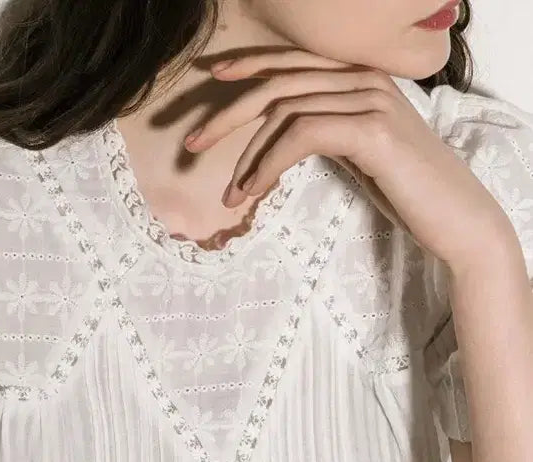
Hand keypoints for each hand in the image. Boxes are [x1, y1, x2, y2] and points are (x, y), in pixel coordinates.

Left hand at [184, 48, 518, 269]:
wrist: (454, 217)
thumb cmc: (404, 189)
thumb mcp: (357, 151)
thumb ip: (325, 130)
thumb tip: (279, 136)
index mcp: (360, 78)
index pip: (294, 61)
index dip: (251, 64)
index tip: (213, 79)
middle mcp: (364, 78)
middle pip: (280, 82)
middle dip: (228, 112)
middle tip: (190, 142)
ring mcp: (370, 100)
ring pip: (285, 110)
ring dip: (247, 156)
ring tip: (230, 194)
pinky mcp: (371, 130)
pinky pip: (302, 135)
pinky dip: (269, 163)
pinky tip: (255, 190)